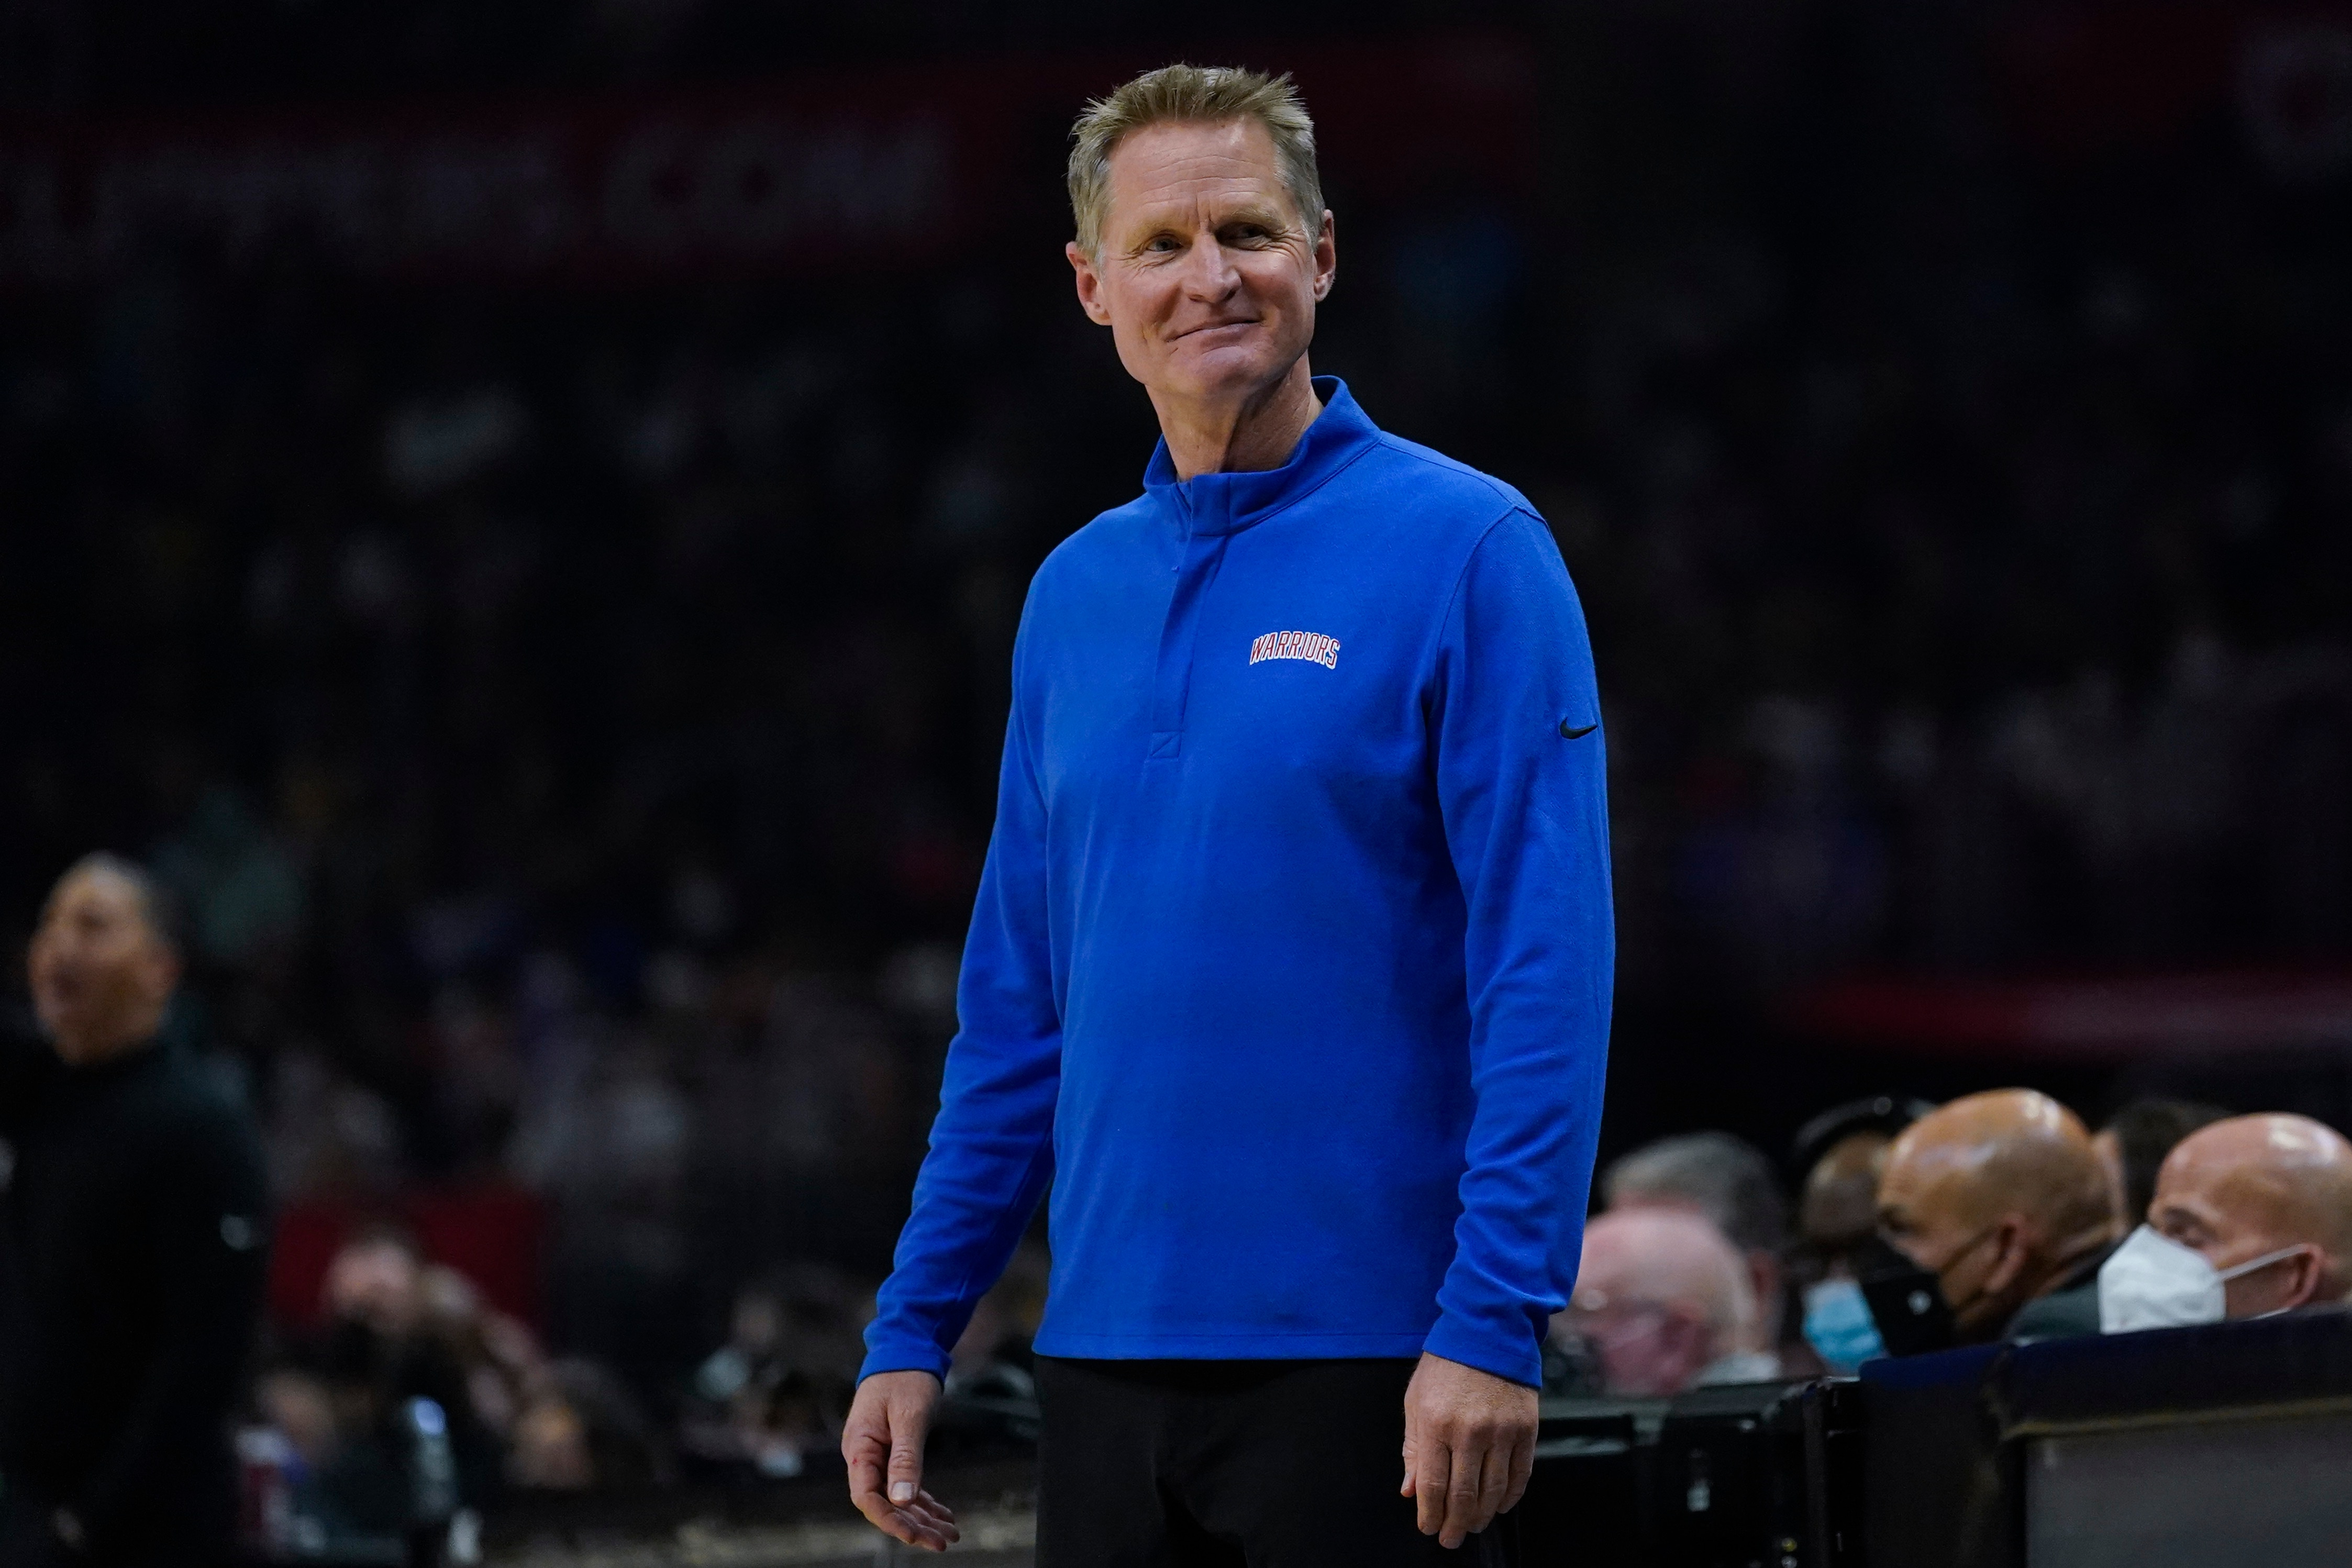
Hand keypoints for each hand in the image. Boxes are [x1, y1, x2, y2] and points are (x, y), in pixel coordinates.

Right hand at [842, 1370, 959, 1551]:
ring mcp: (878, 1456)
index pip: (867, 1497)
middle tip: (943, 1542)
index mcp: (860, 1448)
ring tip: (949, 1535)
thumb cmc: (905, 1377)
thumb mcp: (909, 1416)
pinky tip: (943, 1515)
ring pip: (897, 1498)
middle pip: (885, 1503)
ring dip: (922, 1518)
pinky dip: (924, 1502)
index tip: (916, 1535)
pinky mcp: (893, 1453)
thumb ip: (905, 1458)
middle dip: (913, 1526)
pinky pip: (906, 1485)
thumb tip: (902, 1499)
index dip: (890, 1520)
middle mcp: (864, 1457)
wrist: (906, 1350)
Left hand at [1399, 1351, 1537, 1548]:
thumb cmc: (1445, 1365)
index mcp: (1436, 1423)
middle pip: (1464, 1494)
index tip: (1428, 1529)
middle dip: (1455, 1523)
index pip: (1433, 1484)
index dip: (1430, 1513)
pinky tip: (1499, 1506)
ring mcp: (1502, 1431)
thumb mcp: (1416, 1400)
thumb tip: (1410, 1491)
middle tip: (1450, 1539)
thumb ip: (1413, 1448)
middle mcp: (1470, 1431)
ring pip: (1494, 1491)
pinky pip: (1520, 1475)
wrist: (1488, 1330)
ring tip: (1472, 1526)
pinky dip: (1510, 1497)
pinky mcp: (1526, 1429)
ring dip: (1481, 1515)